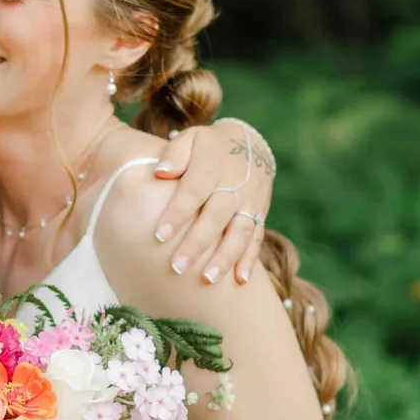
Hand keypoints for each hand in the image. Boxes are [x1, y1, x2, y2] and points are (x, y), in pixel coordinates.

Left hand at [152, 119, 274, 284]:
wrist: (249, 143)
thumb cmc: (207, 146)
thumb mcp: (191, 139)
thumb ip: (175, 154)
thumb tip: (160, 173)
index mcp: (213, 165)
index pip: (194, 191)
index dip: (178, 213)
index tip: (159, 235)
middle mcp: (236, 184)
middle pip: (217, 217)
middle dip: (198, 243)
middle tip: (177, 268)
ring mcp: (251, 201)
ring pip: (240, 232)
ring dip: (225, 257)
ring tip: (207, 280)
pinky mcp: (261, 214)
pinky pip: (257, 238)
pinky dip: (250, 259)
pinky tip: (240, 280)